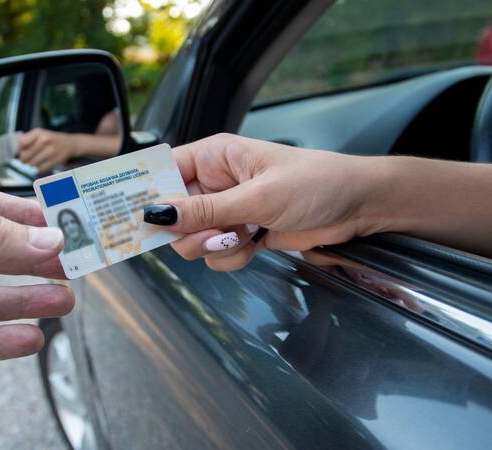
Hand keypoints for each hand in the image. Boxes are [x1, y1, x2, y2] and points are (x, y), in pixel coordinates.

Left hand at [18, 128, 73, 171]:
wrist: (70, 144)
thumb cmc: (50, 139)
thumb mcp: (39, 134)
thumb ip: (25, 139)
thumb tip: (12, 147)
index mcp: (39, 133)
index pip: (20, 143)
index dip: (16, 149)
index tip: (17, 152)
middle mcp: (45, 140)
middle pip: (24, 155)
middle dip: (22, 159)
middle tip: (24, 159)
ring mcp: (50, 151)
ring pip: (31, 163)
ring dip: (30, 164)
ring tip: (33, 160)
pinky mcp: (54, 161)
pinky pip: (39, 169)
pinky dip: (37, 168)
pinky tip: (40, 164)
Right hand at [147, 134, 381, 270]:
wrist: (359, 207)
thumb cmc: (316, 184)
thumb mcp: (258, 196)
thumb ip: (207, 209)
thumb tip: (158, 214)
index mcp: (214, 157)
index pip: (163, 172)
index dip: (146, 193)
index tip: (132, 217)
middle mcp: (215, 182)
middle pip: (173, 214)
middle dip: (190, 232)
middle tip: (216, 235)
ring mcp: (228, 210)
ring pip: (193, 240)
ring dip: (215, 247)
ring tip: (245, 237)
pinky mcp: (241, 233)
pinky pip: (216, 254)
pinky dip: (232, 257)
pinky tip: (256, 245)